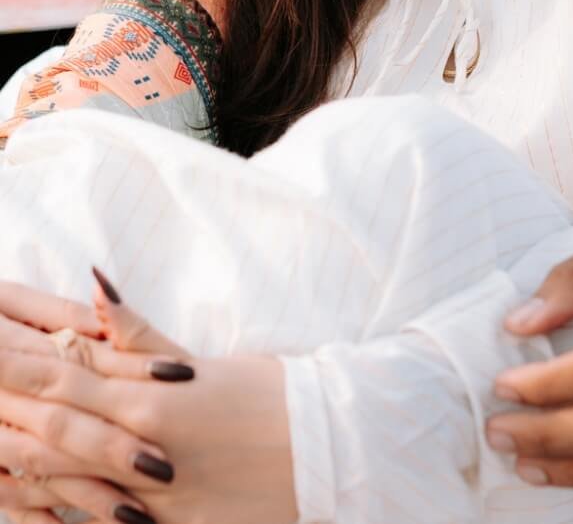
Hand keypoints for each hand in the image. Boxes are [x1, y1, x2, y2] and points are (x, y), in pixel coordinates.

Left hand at [0, 272, 296, 523]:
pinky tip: (30, 502)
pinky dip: (59, 512)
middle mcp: (141, 449)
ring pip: (62, 485)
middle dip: (5, 406)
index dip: (13, 363)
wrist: (326, 449)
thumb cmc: (270, 396)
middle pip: (50, 430)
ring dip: (19, 461)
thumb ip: (141, 335)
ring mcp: (148, 501)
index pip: (62, 377)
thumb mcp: (207, 363)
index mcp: (153, 398)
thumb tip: (96, 285)